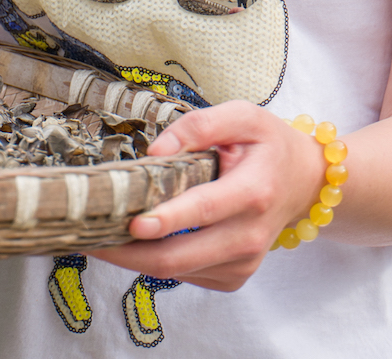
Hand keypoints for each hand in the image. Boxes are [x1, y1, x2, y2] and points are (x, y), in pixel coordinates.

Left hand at [87, 101, 325, 289]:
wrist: (305, 182)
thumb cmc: (267, 144)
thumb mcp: (242, 115)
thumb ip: (197, 126)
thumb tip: (154, 151)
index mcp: (253, 192)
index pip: (204, 211)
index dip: (166, 219)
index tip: (131, 223)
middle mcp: (250, 235)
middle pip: (180, 258)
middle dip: (128, 253)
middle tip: (86, 237)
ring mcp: (244, 262)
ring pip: (177, 272)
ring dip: (134, 259)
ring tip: (98, 235)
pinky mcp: (235, 276)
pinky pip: (186, 275)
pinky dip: (155, 262)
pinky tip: (135, 242)